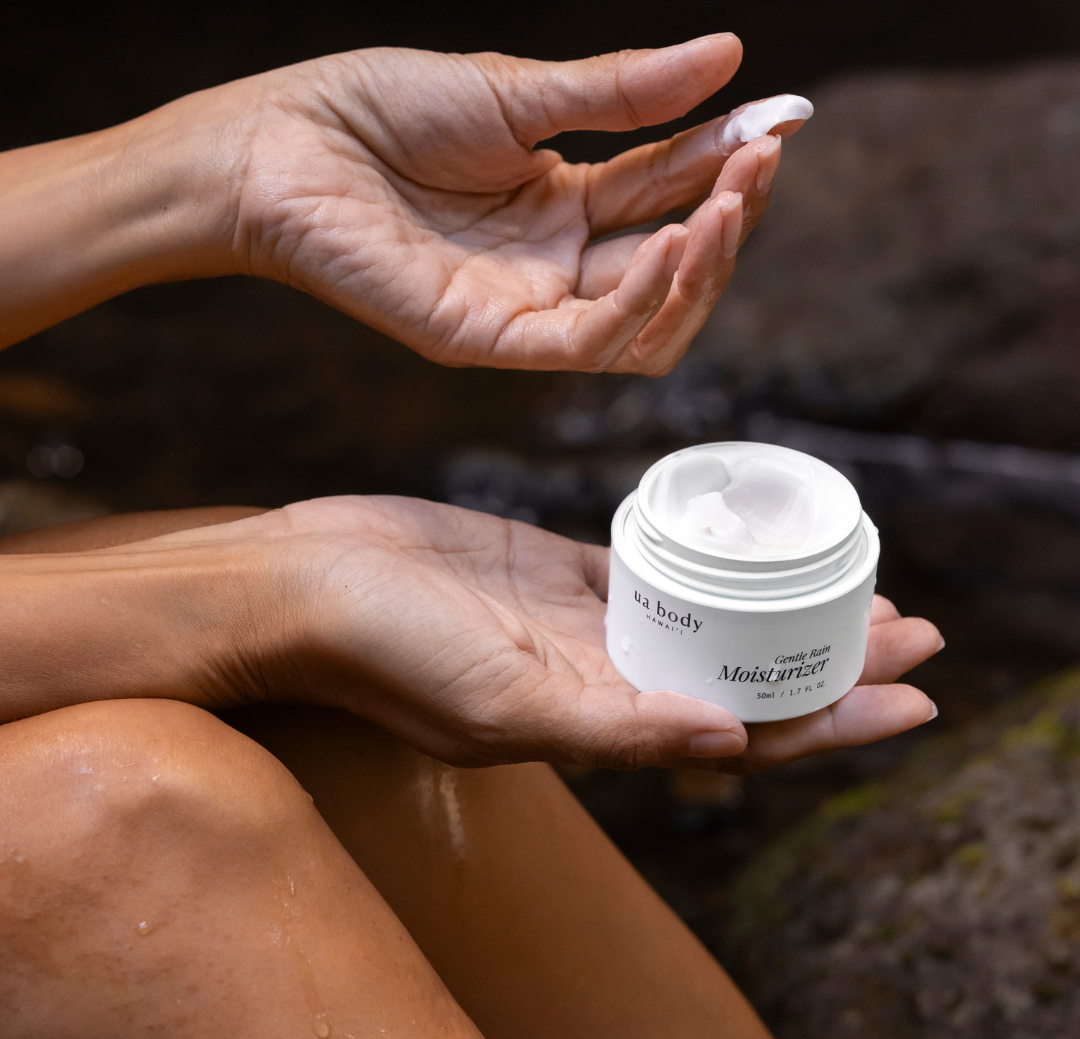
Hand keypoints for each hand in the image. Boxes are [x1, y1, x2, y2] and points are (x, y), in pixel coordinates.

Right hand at [187, 497, 940, 770]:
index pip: (745, 734)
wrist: (311, 581)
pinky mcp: (558, 567)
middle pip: (745, 676)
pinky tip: (752, 544)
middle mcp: (602, 678)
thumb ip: (611, 728)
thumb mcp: (500, 698)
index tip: (912, 696)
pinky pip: (655, 565)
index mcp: (599, 724)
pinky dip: (709, 559)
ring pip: (710, 619)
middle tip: (915, 628)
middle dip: (831, 661)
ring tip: (852, 585)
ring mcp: (582, 620)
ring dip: (779, 606)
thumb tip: (728, 749)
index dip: (833, 722)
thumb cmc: (386, 649)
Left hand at [206, 35, 803, 372]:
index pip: (670, 190)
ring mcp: (526, 305)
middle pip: (672, 263)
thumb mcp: (519, 91)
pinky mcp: (490, 339)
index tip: (782, 121)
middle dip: (729, 217)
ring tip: (730, 206)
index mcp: (565, 199)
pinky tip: (672, 246)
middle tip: (761, 163)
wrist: (285, 142)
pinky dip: (640, 301)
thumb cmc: (383, 110)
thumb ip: (623, 92)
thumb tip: (731, 55)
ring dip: (701, 270)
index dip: (729, 162)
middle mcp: (555, 261)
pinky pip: (589, 342)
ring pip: (647, 323)